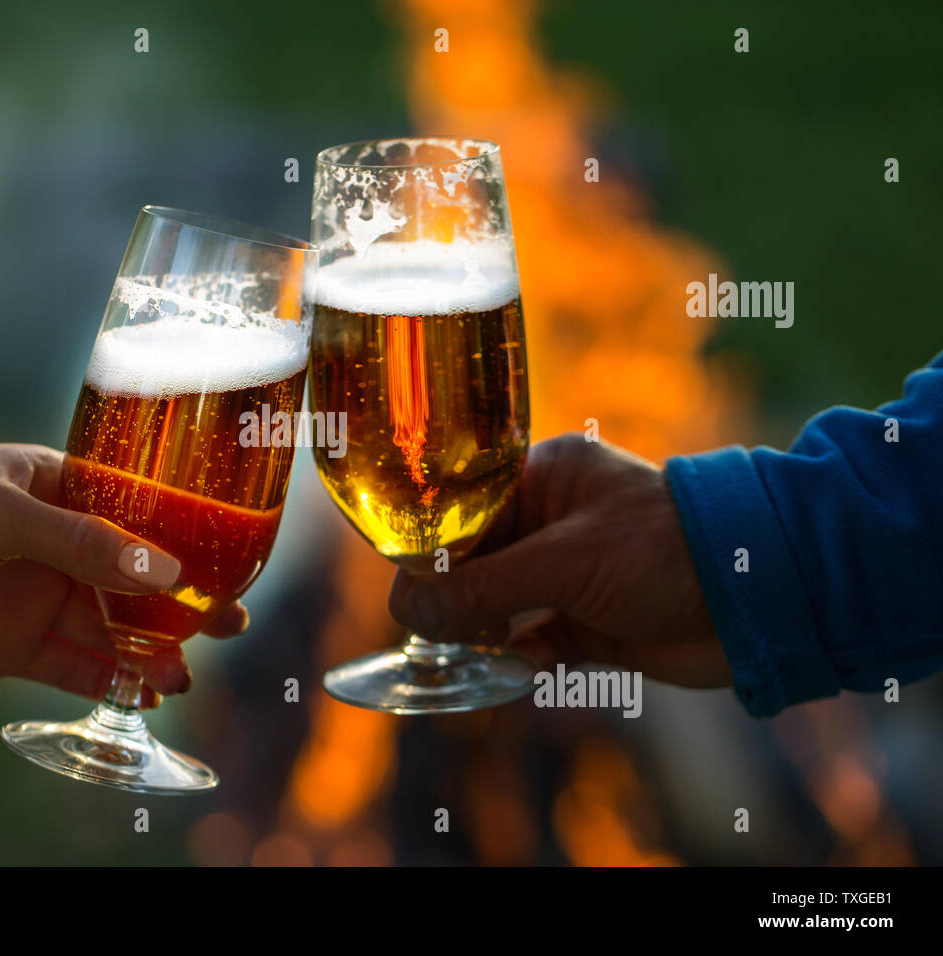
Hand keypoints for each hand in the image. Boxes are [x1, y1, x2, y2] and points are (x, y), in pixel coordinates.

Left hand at [0, 443, 247, 703]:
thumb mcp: (5, 514)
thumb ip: (85, 544)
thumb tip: (167, 573)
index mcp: (53, 488)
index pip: (133, 508)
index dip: (182, 532)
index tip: (229, 553)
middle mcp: (54, 543)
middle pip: (134, 574)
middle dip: (184, 599)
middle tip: (232, 620)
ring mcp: (37, 596)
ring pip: (113, 625)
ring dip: (153, 647)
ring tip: (186, 671)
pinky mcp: (17, 646)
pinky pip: (78, 665)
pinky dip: (114, 679)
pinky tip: (147, 693)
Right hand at [389, 434, 729, 686]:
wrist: (757, 601)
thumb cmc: (665, 552)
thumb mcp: (565, 562)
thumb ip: (484, 586)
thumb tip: (410, 609)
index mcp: (541, 478)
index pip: (460, 510)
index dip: (429, 549)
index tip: (407, 590)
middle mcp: (548, 521)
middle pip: (471, 560)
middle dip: (451, 596)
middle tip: (432, 628)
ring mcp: (567, 573)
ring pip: (494, 604)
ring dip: (478, 630)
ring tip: (466, 649)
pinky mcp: (586, 622)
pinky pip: (526, 640)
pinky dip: (513, 656)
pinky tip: (510, 664)